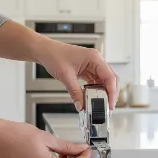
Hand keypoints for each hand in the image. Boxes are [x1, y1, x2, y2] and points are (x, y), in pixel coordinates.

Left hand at [0, 20, 118, 109]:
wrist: (45, 51)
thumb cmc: (54, 55)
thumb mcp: (66, 77)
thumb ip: (75, 93)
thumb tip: (81, 105)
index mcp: (94, 58)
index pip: (110, 77)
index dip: (112, 92)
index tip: (110, 104)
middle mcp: (96, 60)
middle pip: (110, 79)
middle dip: (110, 93)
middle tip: (108, 106)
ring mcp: (92, 64)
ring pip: (104, 81)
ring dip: (103, 92)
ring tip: (100, 104)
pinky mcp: (87, 69)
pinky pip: (96, 81)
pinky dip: (96, 90)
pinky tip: (93, 97)